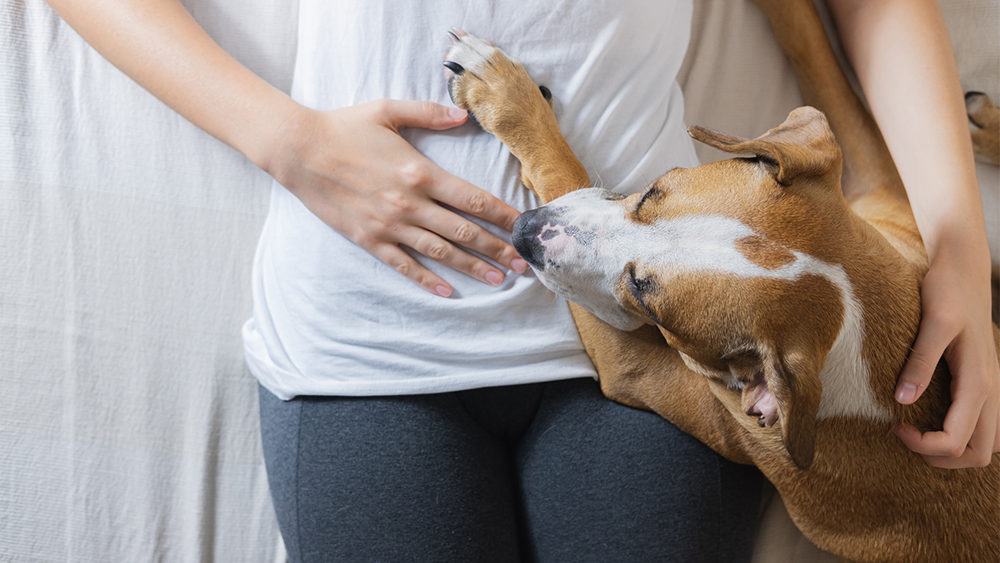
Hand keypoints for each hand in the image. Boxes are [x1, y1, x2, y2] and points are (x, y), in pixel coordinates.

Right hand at [264, 99, 526, 296]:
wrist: (298, 150)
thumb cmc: (344, 127)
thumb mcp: (388, 110)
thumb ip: (430, 112)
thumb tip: (464, 115)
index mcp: (420, 173)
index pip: (473, 199)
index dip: (503, 215)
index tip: (525, 228)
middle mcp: (410, 204)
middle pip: (465, 231)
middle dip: (498, 248)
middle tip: (525, 263)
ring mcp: (389, 225)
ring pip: (441, 252)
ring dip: (472, 267)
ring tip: (499, 279)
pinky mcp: (369, 240)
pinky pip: (404, 265)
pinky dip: (427, 280)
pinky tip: (449, 292)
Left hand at [893, 248, 999, 467]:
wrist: (963, 269)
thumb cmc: (946, 292)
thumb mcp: (932, 323)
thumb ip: (920, 362)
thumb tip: (903, 401)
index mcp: (979, 382)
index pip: (957, 440)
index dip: (924, 446)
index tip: (894, 426)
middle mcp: (991, 391)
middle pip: (978, 454)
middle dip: (940, 457)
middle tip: (903, 435)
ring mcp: (991, 389)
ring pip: (985, 444)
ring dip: (952, 450)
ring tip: (916, 431)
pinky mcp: (982, 383)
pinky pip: (981, 426)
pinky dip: (959, 435)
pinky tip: (928, 418)